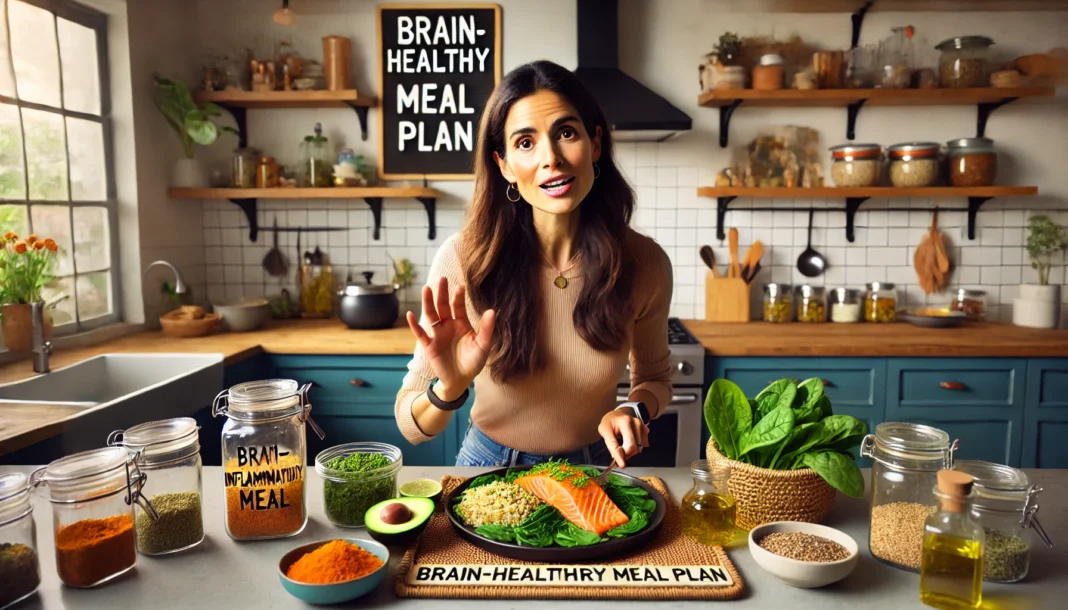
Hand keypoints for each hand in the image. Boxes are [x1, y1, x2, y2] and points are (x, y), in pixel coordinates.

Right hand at [406, 276, 495, 401]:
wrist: (460, 380)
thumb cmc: (473, 362)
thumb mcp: (483, 346)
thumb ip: (487, 329)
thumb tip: (492, 311)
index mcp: (461, 324)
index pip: (458, 306)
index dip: (458, 296)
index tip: (460, 286)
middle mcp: (448, 326)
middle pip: (443, 306)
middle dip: (442, 293)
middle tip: (441, 279)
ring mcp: (437, 334)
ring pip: (431, 315)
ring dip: (428, 303)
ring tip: (426, 289)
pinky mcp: (429, 346)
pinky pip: (420, 334)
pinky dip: (414, 325)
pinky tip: (411, 315)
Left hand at [598, 409, 649, 467]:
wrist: (617, 414)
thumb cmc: (609, 423)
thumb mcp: (604, 431)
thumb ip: (611, 445)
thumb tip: (619, 460)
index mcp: (624, 421)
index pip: (625, 443)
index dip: (622, 456)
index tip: (621, 465)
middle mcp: (636, 423)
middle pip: (634, 447)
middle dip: (626, 454)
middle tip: (618, 452)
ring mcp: (642, 426)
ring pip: (639, 448)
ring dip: (630, 451)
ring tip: (623, 444)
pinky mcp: (646, 430)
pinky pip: (642, 445)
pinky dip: (635, 447)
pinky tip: (629, 441)